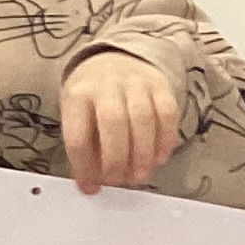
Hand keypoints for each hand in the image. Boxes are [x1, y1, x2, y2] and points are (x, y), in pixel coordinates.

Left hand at [62, 50, 177, 194]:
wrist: (114, 57)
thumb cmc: (92, 94)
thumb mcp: (76, 112)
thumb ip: (84, 144)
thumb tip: (91, 181)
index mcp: (77, 96)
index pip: (78, 136)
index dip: (84, 167)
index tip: (91, 186)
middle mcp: (106, 86)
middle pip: (113, 124)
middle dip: (117, 159)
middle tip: (120, 181)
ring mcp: (135, 83)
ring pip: (143, 119)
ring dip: (143, 154)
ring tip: (139, 175)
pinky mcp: (159, 85)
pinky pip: (167, 114)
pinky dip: (165, 140)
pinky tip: (159, 157)